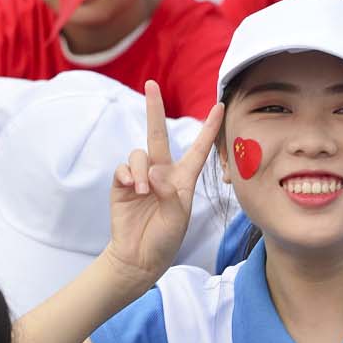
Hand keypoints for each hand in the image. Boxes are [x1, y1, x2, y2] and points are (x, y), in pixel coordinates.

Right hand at [104, 81, 223, 283]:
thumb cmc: (165, 239)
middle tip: (151, 84)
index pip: (198, 148)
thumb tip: (153, 174)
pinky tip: (133, 187)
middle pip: (159, 133)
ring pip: (140, 153)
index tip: (220, 106)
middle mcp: (162, 172)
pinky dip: (129, 174)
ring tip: (144, 191)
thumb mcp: (176, 217)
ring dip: (142, 170)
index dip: (209, 128)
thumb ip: (169, 193)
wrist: (139, 257)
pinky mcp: (122, 184)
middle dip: (154, 108)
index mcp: (183, 179)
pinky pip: (124, 167)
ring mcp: (141, 177)